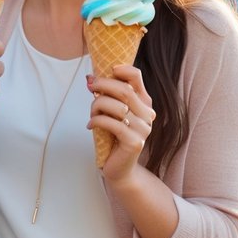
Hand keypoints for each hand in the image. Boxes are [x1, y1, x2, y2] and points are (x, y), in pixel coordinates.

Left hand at [87, 63, 154, 184]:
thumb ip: (108, 96)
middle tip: (89, 85)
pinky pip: (112, 124)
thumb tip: (90, 78)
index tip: (108, 70)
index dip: (122, 69)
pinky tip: (90, 125)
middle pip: (124, 90)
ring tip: (92, 114)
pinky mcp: (134, 143)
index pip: (137, 78)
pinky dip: (97, 121)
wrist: (121, 168)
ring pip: (116, 107)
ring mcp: (143, 129)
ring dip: (97, 106)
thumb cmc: (114, 137)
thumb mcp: (113, 113)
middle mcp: (147, 115)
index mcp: (144, 103)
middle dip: (103, 85)